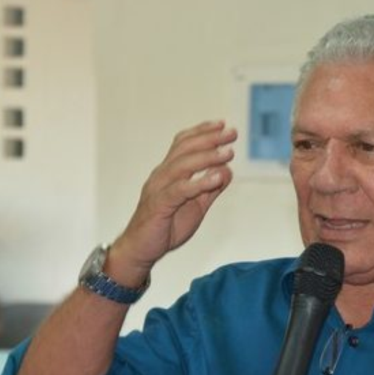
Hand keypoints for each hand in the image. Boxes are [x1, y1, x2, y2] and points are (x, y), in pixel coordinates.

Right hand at [108, 120, 236, 283]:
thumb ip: (210, 189)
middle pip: (185, 149)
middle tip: (231, 133)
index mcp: (169, 172)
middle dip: (210, 138)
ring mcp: (158, 189)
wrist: (142, 250)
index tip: (223, 125)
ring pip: (182, 166)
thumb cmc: (166, 226)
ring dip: (207, 157)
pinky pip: (180, 190)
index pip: (183, 144)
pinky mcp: (159, 205)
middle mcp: (161, 175)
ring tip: (228, 153)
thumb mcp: (195, 205)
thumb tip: (227, 171)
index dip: (202, 131)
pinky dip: (199, 183)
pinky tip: (217, 179)